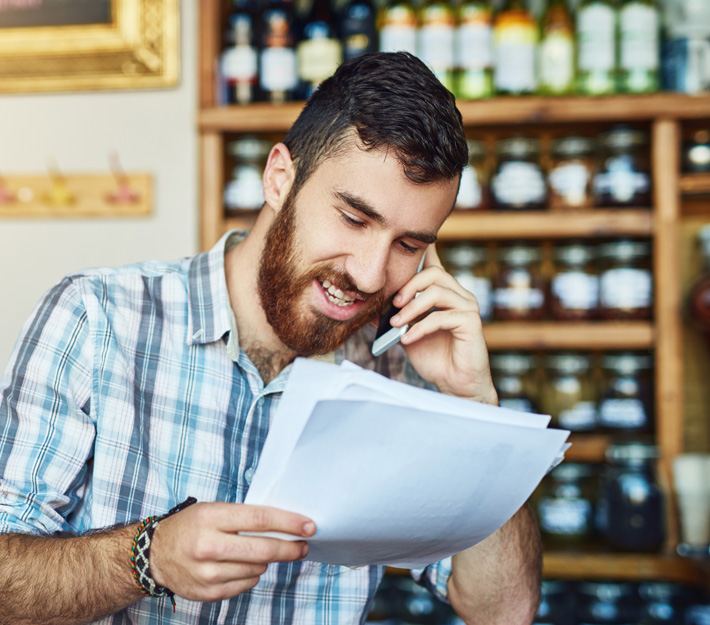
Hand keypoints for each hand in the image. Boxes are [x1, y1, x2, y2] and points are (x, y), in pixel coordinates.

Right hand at [149, 502, 315, 602]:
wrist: (155, 554)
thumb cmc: (191, 526)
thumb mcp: (213, 510)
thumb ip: (244, 517)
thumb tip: (284, 526)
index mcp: (212, 517)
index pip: (260, 519)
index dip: (289, 523)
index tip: (309, 526)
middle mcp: (208, 545)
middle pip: (262, 550)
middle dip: (289, 548)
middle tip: (303, 545)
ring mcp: (207, 572)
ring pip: (256, 570)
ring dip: (266, 562)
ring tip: (259, 553)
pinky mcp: (207, 592)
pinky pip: (245, 585)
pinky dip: (251, 576)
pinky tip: (244, 566)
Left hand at [393, 245, 496, 404]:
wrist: (454, 383)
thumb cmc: (433, 356)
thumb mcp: (406, 332)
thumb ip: (395, 316)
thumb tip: (369, 305)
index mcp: (444, 293)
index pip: (434, 265)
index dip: (423, 251)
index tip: (404, 242)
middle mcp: (459, 295)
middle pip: (435, 273)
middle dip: (409, 285)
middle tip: (393, 303)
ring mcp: (468, 307)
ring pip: (438, 292)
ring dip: (412, 307)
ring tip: (396, 323)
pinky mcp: (472, 323)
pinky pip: (442, 317)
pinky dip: (420, 327)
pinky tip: (407, 338)